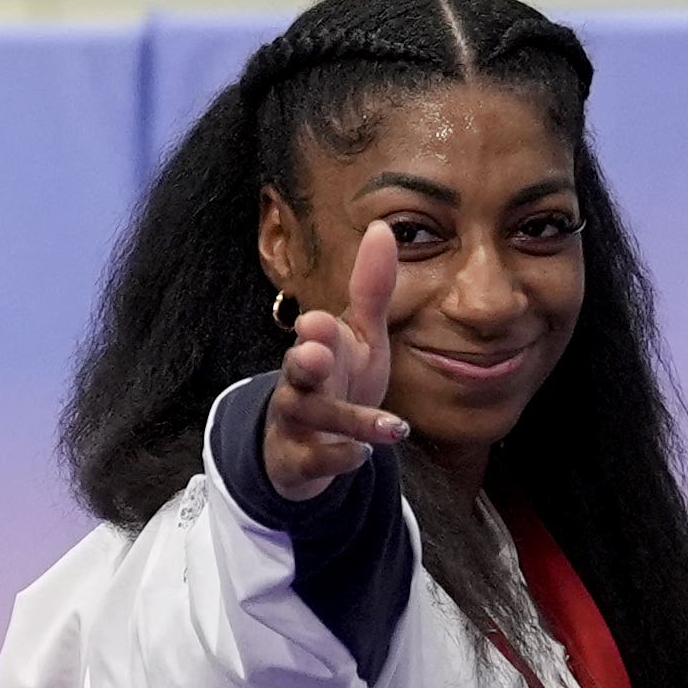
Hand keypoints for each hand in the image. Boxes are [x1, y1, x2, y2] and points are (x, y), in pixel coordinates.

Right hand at [260, 223, 410, 501]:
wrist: (303, 446)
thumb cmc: (336, 382)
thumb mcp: (358, 338)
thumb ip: (370, 289)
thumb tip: (380, 226)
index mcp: (316, 348)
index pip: (314, 335)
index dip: (316, 331)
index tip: (321, 322)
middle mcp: (300, 382)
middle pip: (297, 370)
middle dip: (305, 361)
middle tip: (313, 351)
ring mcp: (297, 422)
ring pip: (313, 417)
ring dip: (349, 419)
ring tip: (390, 428)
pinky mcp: (298, 459)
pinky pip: (314, 460)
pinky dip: (337, 459)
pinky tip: (362, 457)